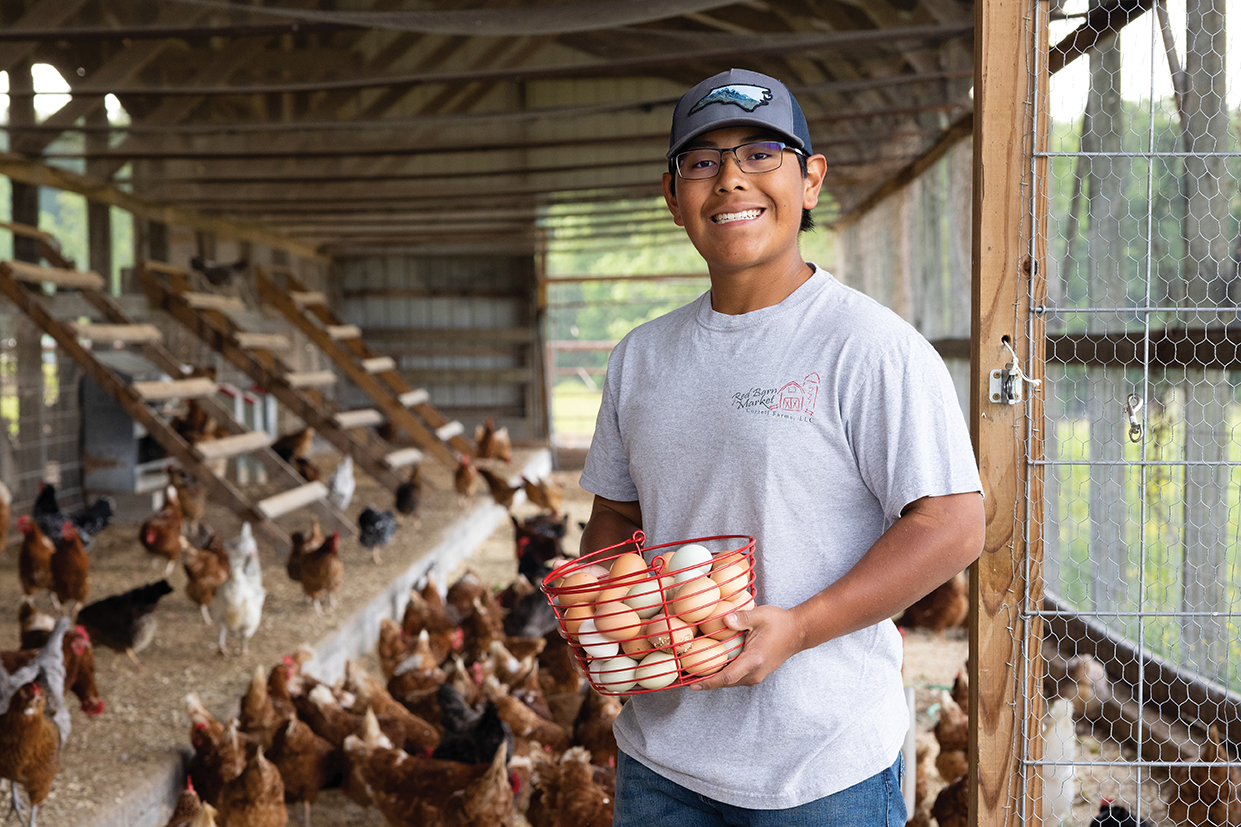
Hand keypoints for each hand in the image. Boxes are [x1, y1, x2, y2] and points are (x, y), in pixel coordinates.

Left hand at [688, 604, 804, 689]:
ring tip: (696, 673)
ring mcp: (758, 675)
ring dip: (715, 679)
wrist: (799, 632)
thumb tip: (723, 618)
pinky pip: (738, 677)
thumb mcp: (760, 616)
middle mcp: (755, 672)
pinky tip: (715, 666)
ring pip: (732, 681)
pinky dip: (725, 675)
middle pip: (726, 682)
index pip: (727, 677)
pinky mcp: (758, 673)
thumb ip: (741, 618)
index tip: (692, 685)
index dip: (708, 683)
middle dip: (707, 682)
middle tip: (687, 678)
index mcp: (753, 660)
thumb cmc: (779, 622)